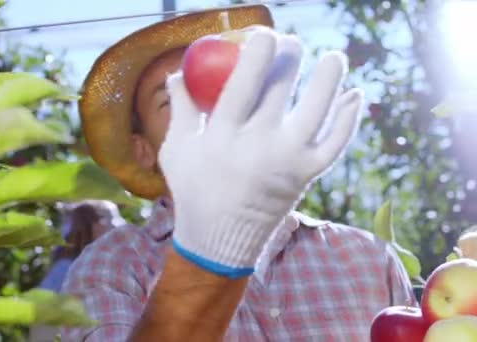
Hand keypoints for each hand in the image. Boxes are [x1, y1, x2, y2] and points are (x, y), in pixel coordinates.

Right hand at [159, 27, 363, 277]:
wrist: (220, 240)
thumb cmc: (193, 189)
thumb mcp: (176, 149)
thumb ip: (180, 108)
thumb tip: (179, 71)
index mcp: (222, 136)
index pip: (243, 82)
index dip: (258, 51)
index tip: (263, 34)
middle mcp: (257, 145)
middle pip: (281, 88)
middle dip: (290, 56)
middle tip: (291, 44)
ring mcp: (286, 161)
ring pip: (316, 110)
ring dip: (329, 78)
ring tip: (334, 57)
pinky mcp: (306, 176)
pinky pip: (334, 144)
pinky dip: (348, 119)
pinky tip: (355, 95)